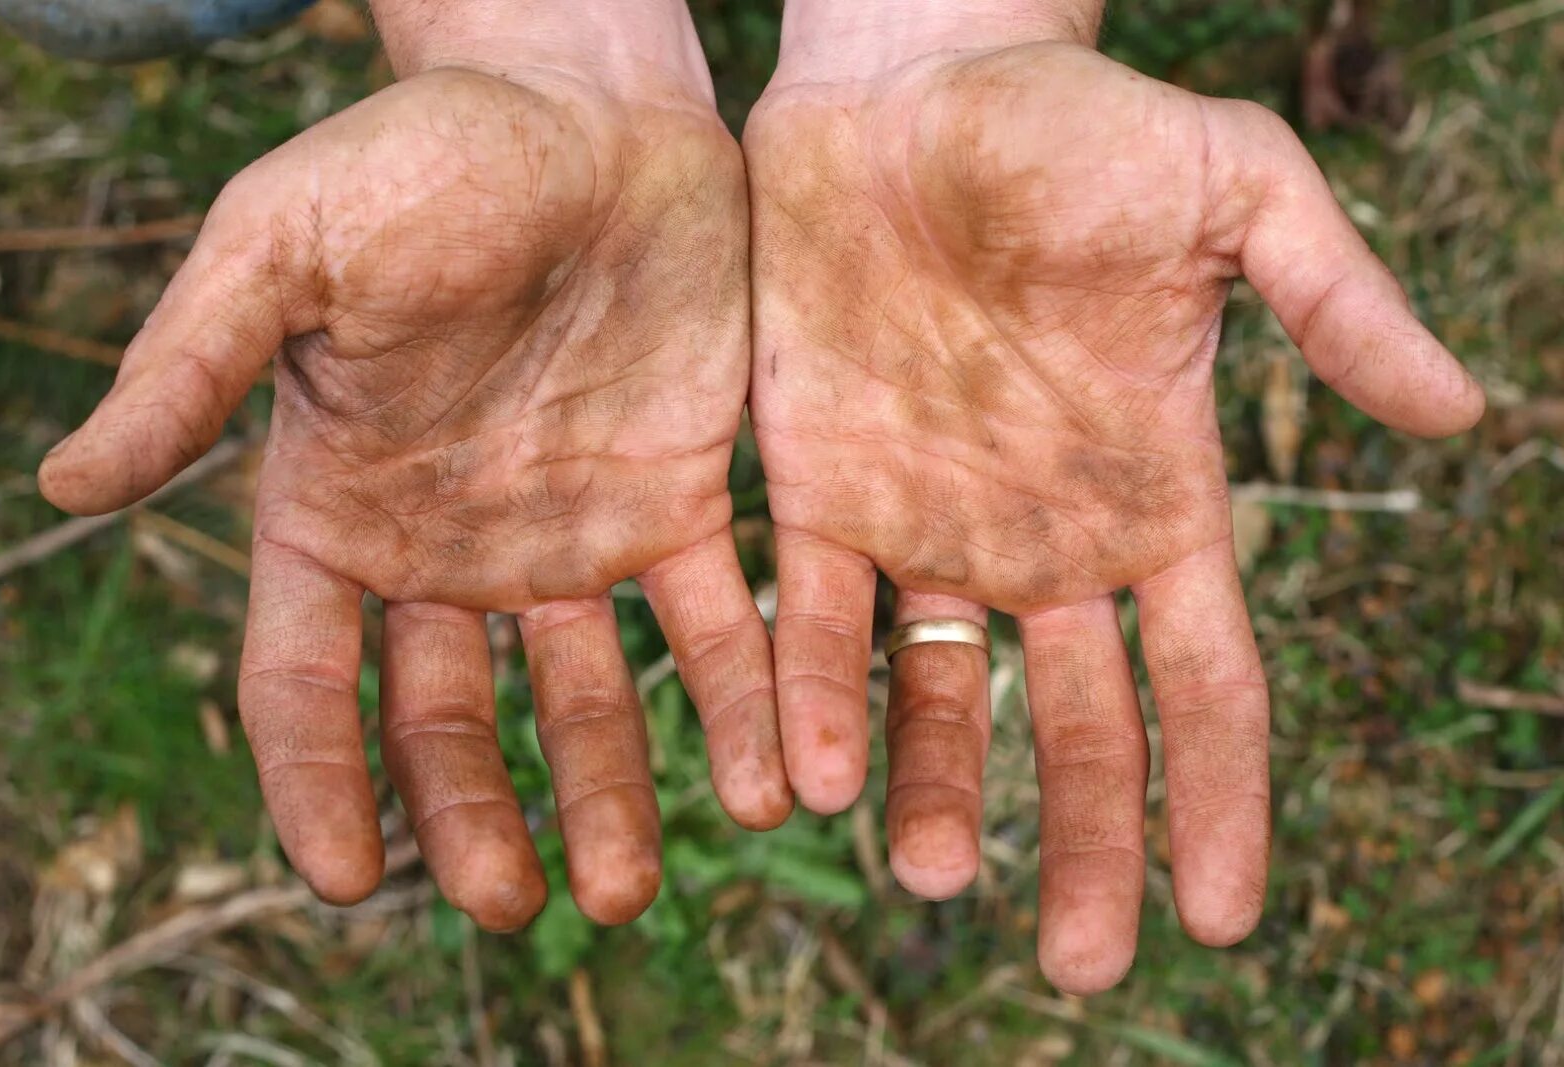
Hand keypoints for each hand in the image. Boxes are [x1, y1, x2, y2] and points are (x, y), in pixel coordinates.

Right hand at [41, 47, 790, 926]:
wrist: (590, 109)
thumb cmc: (425, 158)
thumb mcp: (285, 247)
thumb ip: (193, 366)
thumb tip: (66, 483)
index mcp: (337, 508)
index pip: (306, 681)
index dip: (316, 782)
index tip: (349, 882)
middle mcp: (452, 548)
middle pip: (448, 721)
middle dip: (474, 816)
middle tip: (514, 905)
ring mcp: (570, 535)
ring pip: (585, 700)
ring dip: (609, 795)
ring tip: (628, 888)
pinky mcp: (683, 503)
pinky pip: (713, 626)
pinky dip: (739, 704)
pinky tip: (768, 779)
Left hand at [746, 31, 1482, 988]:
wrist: (909, 88)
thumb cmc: (1079, 125)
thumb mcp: (1237, 193)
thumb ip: (1335, 302)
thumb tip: (1464, 415)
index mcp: (1154, 495)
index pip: (1207, 682)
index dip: (1219, 799)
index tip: (1220, 919)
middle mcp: (1043, 538)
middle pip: (1078, 729)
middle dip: (1085, 843)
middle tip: (1076, 964)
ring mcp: (929, 526)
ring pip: (938, 701)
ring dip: (939, 797)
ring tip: (932, 881)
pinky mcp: (821, 494)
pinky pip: (816, 623)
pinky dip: (813, 702)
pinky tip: (809, 781)